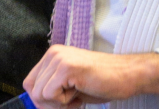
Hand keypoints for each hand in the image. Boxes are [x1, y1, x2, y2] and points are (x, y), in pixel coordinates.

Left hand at [24, 45, 158, 106]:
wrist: (128, 76)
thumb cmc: (103, 82)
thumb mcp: (71, 84)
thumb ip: (52, 89)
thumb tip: (36, 104)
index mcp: (53, 56)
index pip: (29, 83)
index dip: (42, 100)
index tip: (62, 101)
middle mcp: (53, 54)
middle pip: (31, 90)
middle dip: (50, 104)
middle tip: (72, 100)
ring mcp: (59, 59)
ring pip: (39, 94)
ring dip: (58, 103)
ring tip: (77, 95)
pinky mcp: (66, 68)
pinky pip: (49, 95)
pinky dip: (64, 102)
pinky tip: (80, 94)